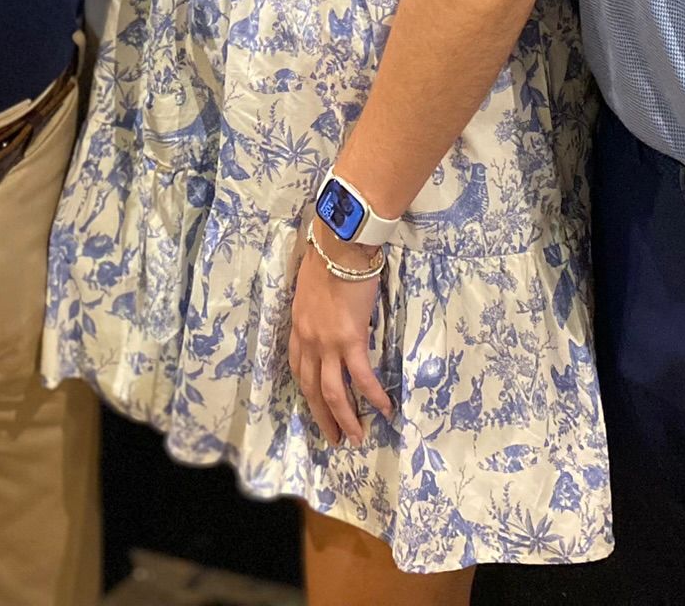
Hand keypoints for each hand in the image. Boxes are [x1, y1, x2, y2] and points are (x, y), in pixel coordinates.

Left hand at [287, 236, 393, 446]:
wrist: (340, 245)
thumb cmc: (328, 257)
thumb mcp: (311, 287)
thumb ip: (316, 308)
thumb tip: (329, 316)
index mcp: (298, 327)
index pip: (298, 368)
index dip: (307, 391)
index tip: (315, 405)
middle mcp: (309, 341)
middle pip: (312, 389)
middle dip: (322, 417)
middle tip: (334, 439)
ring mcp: (328, 344)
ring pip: (333, 393)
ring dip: (345, 419)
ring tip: (356, 437)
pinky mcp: (351, 340)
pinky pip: (362, 377)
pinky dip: (373, 397)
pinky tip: (385, 410)